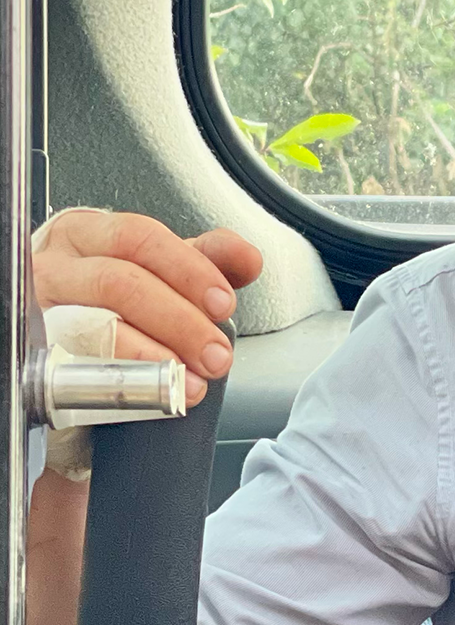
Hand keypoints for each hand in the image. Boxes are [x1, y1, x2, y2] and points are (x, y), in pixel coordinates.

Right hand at [32, 209, 260, 404]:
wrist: (57, 330)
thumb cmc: (111, 294)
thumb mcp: (159, 269)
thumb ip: (206, 259)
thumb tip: (247, 258)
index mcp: (91, 232)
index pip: (140, 237)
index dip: (188, 270)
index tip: (224, 303)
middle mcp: (59, 264)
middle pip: (119, 283)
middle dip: (179, 321)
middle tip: (216, 354)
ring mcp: (42, 308)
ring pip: (96, 326)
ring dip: (154, 356)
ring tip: (192, 379)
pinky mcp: (37, 350)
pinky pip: (78, 367)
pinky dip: (125, 380)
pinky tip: (156, 393)